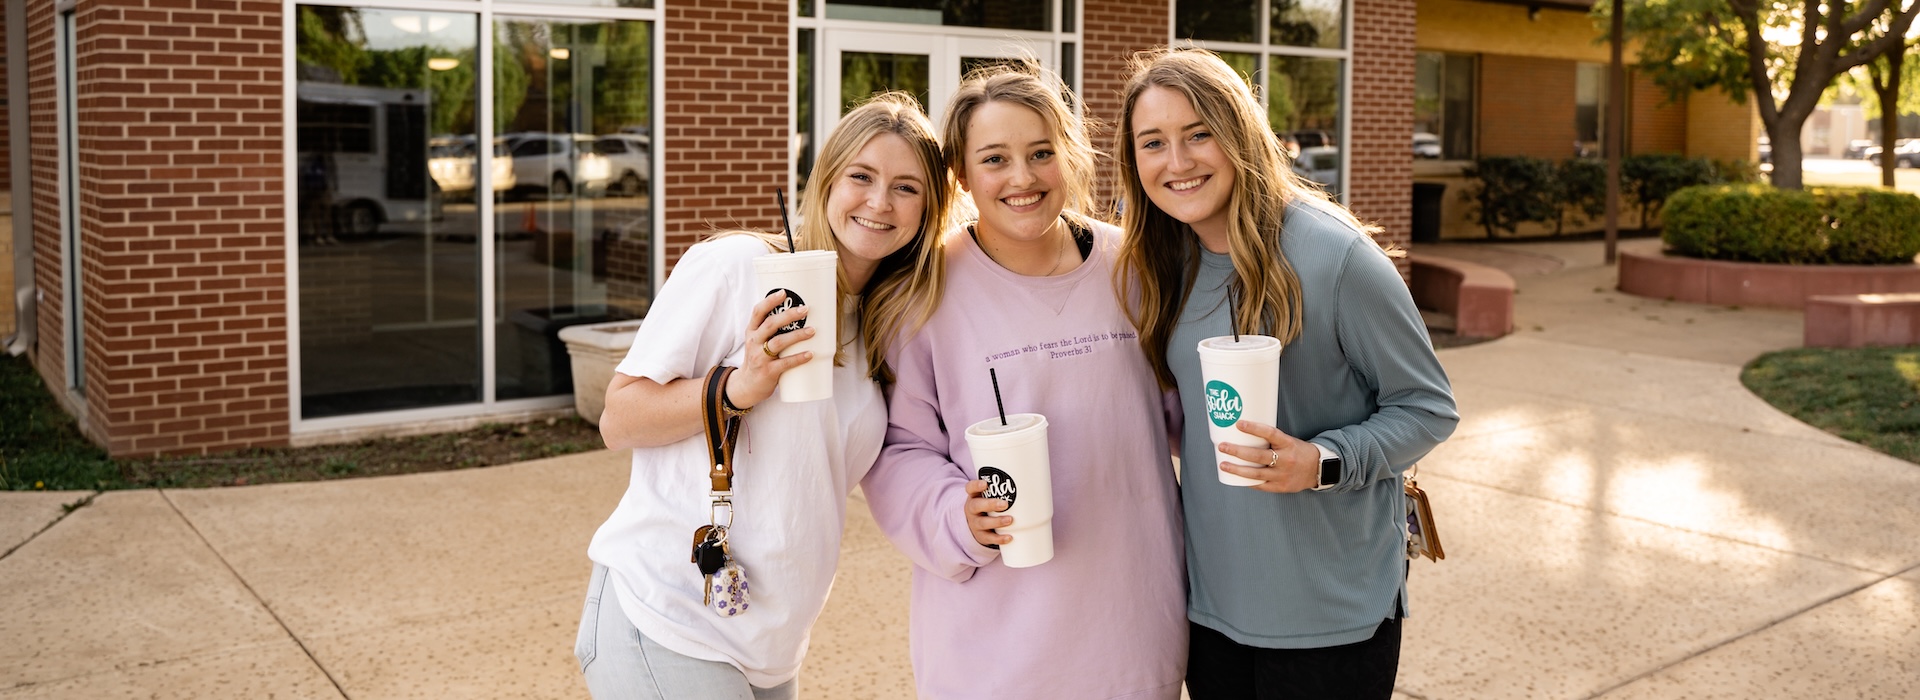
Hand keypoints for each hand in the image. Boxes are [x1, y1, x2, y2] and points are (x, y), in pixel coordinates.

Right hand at [725, 290, 814, 409]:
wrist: (747, 385)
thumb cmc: (758, 358)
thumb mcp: (757, 341)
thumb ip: (770, 328)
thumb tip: (796, 312)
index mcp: (752, 331)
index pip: (757, 312)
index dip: (770, 301)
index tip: (783, 293)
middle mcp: (754, 342)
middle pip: (770, 324)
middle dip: (788, 315)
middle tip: (805, 310)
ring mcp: (760, 357)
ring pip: (778, 342)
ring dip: (797, 335)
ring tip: (812, 331)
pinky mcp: (768, 372)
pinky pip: (785, 363)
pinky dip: (798, 358)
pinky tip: (810, 354)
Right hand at [963, 479, 1012, 546]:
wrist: (978, 525)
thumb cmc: (989, 506)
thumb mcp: (990, 497)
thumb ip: (1003, 490)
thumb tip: (1031, 486)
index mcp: (974, 496)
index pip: (970, 488)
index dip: (976, 485)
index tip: (985, 484)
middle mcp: (972, 509)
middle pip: (976, 506)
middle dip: (990, 504)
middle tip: (1005, 504)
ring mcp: (975, 523)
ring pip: (982, 523)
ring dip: (997, 521)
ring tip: (1010, 520)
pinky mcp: (981, 536)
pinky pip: (988, 538)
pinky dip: (999, 538)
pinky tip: (1009, 537)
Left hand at [1216, 420, 1319, 493]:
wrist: (1318, 469)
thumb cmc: (1298, 451)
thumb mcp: (1288, 441)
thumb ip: (1270, 439)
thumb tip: (1244, 432)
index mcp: (1288, 444)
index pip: (1270, 433)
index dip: (1254, 428)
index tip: (1239, 424)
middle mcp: (1285, 460)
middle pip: (1258, 456)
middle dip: (1237, 451)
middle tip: (1222, 446)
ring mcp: (1282, 475)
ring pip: (1256, 474)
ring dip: (1237, 469)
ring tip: (1223, 464)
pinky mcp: (1281, 487)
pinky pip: (1260, 485)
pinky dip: (1247, 482)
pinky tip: (1235, 478)